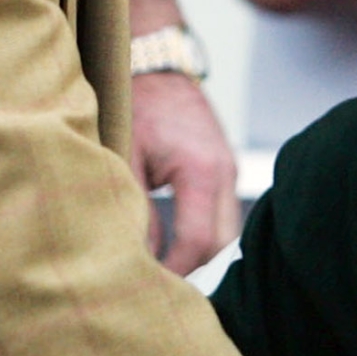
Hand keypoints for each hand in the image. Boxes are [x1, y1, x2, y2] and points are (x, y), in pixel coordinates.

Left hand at [129, 70, 239, 273]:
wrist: (157, 63)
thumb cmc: (136, 102)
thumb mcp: (127, 155)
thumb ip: (134, 208)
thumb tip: (138, 259)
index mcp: (202, 170)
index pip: (197, 240)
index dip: (176, 271)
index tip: (152, 290)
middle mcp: (225, 172)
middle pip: (222, 244)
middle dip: (195, 272)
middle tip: (162, 293)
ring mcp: (229, 170)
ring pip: (226, 233)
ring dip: (201, 256)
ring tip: (168, 277)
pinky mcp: (224, 169)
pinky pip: (222, 215)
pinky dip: (203, 236)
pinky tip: (178, 250)